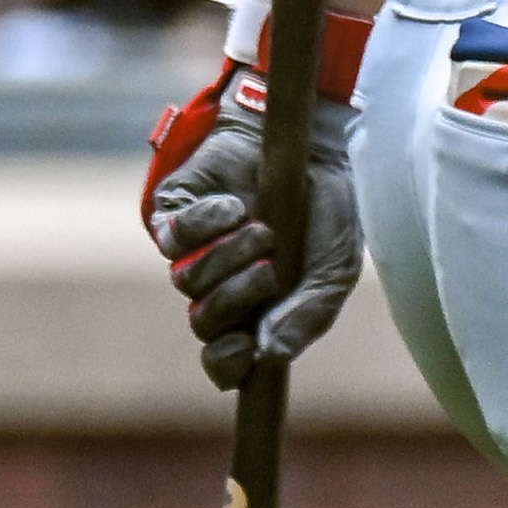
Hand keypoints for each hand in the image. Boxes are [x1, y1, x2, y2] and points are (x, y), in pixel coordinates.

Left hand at [140, 66, 361, 380]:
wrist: (311, 143)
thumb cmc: (325, 209)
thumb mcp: (335, 266)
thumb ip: (310, 313)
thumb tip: (272, 355)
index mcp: (256, 312)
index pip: (225, 360)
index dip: (227, 364)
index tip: (248, 348)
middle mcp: (219, 287)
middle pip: (203, 322)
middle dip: (235, 301)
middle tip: (269, 272)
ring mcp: (194, 252)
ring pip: (188, 281)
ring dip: (228, 258)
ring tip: (262, 229)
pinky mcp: (173, 213)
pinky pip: (172, 237)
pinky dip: (206, 224)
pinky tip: (235, 206)